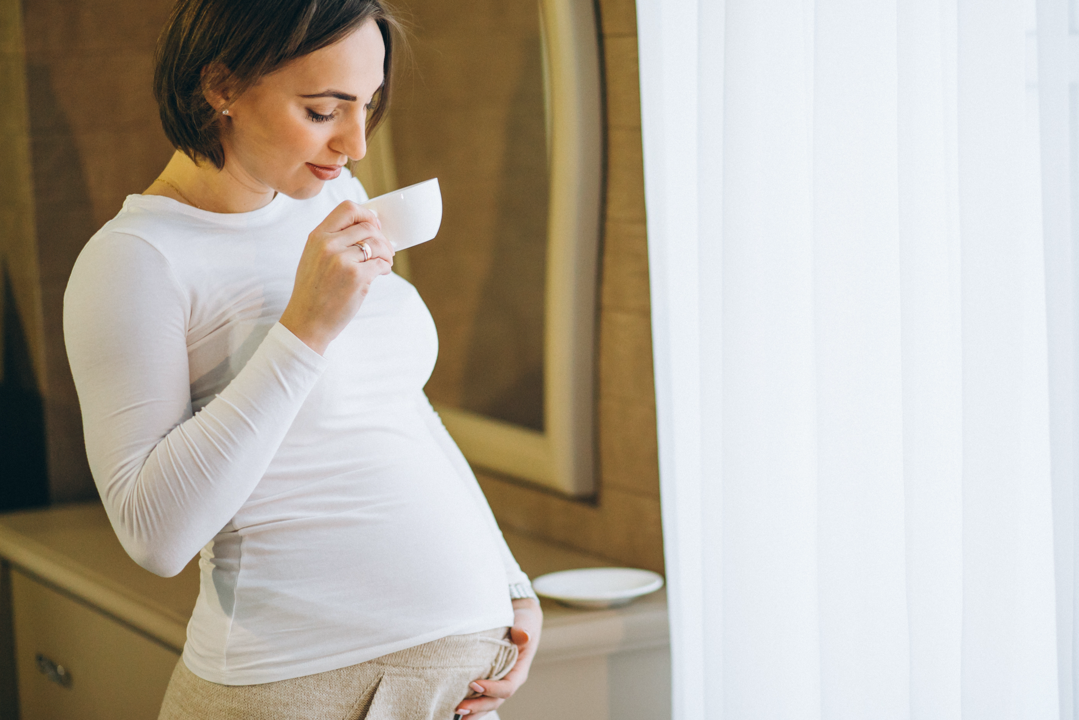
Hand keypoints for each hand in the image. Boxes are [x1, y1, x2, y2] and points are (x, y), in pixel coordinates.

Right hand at [279, 201, 393, 354]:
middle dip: (382, 237)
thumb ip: (332, 240)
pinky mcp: (357, 277)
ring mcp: (343, 261)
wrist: (306, 321)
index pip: (347, 208)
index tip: (374, 225)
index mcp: (317, 236)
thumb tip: (364, 228)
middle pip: (367, 226)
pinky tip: (381, 272)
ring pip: (378, 244)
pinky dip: (386, 267)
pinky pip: (381, 264)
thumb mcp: (312, 257)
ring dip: (387, 253)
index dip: (366, 214)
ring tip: (386, 262)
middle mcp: (329, 244)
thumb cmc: (312, 291)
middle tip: (385, 250)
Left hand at [456, 598, 542, 717]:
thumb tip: (523, 635)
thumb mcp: (525, 623)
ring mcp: (497, 682)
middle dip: (478, 707)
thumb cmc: (523, 622)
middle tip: (459, 708)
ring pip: (486, 702)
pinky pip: (479, 695)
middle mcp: (508, 680)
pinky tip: (454, 705)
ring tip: (456, 714)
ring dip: (473, 710)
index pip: (507, 688)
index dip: (492, 689)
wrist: (519, 620)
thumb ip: (523, 630)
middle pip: (494, 701)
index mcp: (519, 671)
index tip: (474, 684)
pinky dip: (470, 702)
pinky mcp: (487, 679)